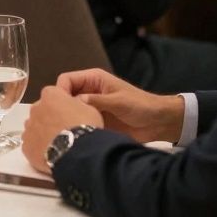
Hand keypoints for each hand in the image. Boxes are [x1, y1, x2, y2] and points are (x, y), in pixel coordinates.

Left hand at [22, 86, 103, 172]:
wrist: (76, 152)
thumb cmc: (84, 126)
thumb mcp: (90, 108)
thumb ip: (78, 103)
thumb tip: (74, 104)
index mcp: (50, 95)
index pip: (53, 93)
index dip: (62, 101)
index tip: (70, 110)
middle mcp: (35, 108)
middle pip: (42, 110)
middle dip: (50, 116)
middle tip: (64, 128)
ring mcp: (29, 127)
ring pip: (35, 127)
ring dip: (43, 131)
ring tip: (58, 142)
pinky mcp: (26, 145)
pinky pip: (32, 144)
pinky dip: (39, 147)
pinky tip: (50, 153)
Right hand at [57, 68, 183, 143]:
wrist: (157, 122)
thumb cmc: (141, 105)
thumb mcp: (119, 101)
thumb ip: (97, 101)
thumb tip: (75, 102)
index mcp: (93, 80)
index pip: (66, 80)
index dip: (60, 90)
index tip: (59, 106)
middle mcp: (89, 92)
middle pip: (64, 96)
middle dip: (61, 106)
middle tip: (59, 121)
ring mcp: (91, 107)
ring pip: (70, 111)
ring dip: (68, 119)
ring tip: (67, 131)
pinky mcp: (95, 120)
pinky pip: (80, 123)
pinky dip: (77, 128)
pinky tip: (75, 137)